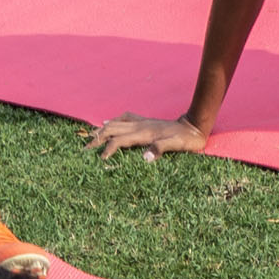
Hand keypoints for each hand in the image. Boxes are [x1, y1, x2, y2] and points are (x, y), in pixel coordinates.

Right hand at [87, 113, 211, 159]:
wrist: (194, 126)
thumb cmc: (186, 139)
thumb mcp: (176, 146)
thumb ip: (160, 149)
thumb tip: (145, 158)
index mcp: (144, 134)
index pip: (119, 140)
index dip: (108, 149)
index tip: (100, 159)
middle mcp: (139, 125)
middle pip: (112, 129)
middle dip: (97, 138)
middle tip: (84, 149)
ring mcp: (141, 122)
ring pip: (115, 123)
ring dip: (101, 130)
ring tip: (89, 137)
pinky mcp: (144, 121)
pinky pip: (123, 119)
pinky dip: (113, 122)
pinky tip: (107, 123)